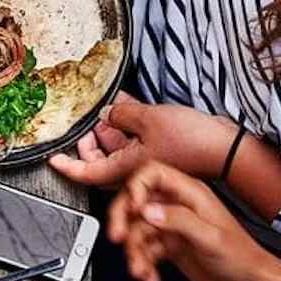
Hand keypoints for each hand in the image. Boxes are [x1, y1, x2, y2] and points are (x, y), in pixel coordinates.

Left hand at [49, 93, 234, 188]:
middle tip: (86, 126)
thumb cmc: (193, 143)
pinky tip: (128, 108)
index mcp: (125, 170)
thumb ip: (122, 115)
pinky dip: (129, 127)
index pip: (86, 173)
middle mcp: (134, 171)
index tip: (52, 160)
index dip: (66, 166)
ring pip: (118, 151)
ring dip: (110, 131)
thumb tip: (108, 112)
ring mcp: (148, 164)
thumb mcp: (148, 119)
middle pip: (100, 161)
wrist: (228, 149)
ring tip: (109, 109)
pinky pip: (136, 143)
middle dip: (89, 143)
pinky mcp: (161, 155)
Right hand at [107, 162, 280, 280]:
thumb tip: (146, 210)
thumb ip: (178, 221)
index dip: (135, 188)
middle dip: (123, 222)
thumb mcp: (209, 237)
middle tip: (118, 239)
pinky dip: (143, 264)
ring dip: (134, 252)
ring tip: (141, 269)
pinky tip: (151, 277)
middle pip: (136, 203)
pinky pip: (145, 250)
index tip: (131, 209)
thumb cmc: (242, 258)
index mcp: (190, 195)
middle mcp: (178, 207)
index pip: (152, 175)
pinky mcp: (170, 246)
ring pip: (137, 230)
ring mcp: (173, 227)